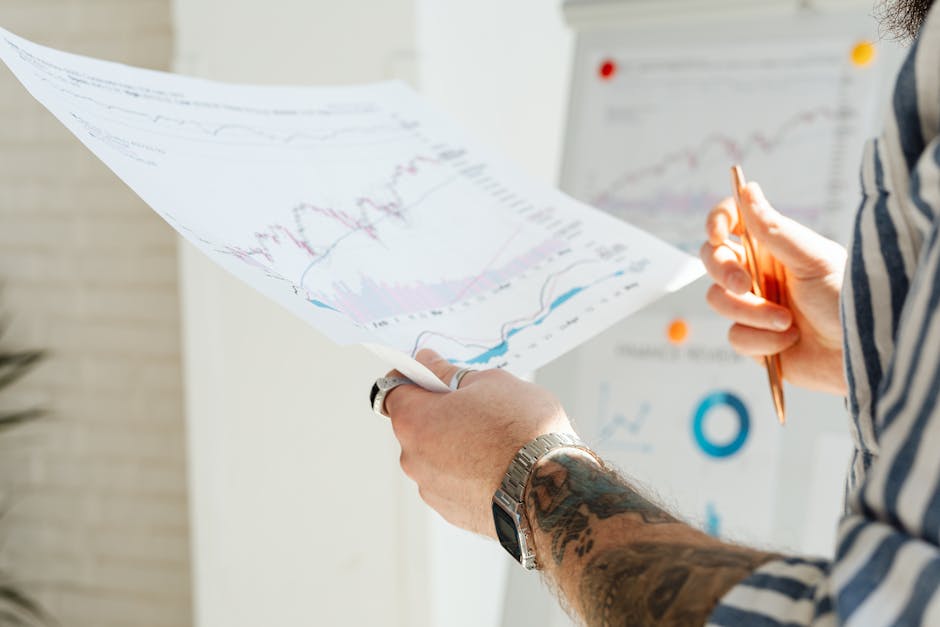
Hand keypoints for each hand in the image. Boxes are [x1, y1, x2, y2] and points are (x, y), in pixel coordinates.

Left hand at [383, 349, 572, 537]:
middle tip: (477, 405)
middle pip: (416, 425)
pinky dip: (468, 472)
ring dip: (455, 444)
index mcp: (414, 421)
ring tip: (496, 439)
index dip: (412, 377)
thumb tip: (429, 364)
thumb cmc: (522, 432)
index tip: (432, 373)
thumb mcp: (490, 383)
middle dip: (439, 413)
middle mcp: (414, 459)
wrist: (553, 491)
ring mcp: (433, 490)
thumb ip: (450, 373)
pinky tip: (500, 465)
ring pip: (436, 456)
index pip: (393, 389)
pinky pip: (454, 482)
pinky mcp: (454, 513)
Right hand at [700, 182, 847, 395]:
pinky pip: (736, 336)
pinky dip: (762, 340)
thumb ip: (774, 229)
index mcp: (773, 247)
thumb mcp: (813, 259)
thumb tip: (747, 189)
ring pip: (719, 300)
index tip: (718, 234)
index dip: (717, 222)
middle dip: (725, 273)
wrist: (862, 352)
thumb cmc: (846, 299)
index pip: (733, 222)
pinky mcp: (754, 340)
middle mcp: (759, 273)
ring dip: (753, 313)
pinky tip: (789, 341)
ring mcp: (753, 306)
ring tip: (787, 322)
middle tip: (746, 286)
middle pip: (713, 260)